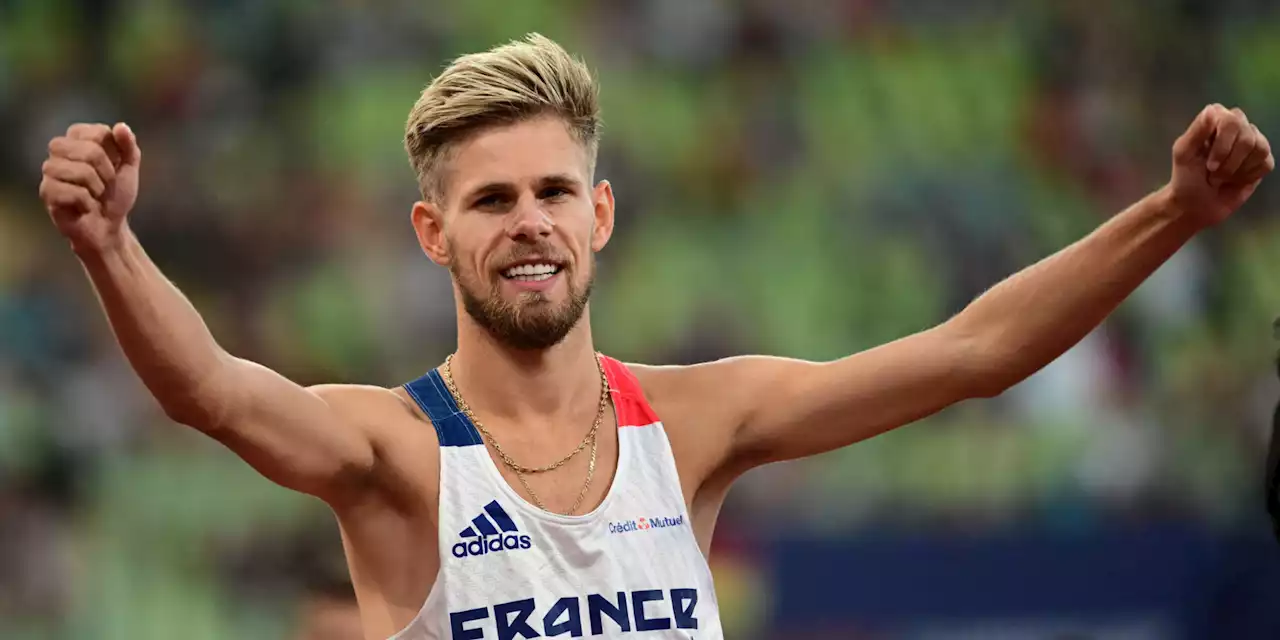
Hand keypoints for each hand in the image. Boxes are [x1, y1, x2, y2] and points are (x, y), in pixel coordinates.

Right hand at [39, 122, 141, 253]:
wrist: (109, 227)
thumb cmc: (115, 195)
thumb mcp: (129, 169)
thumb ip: (128, 146)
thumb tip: (121, 126)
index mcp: (78, 139)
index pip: (97, 132)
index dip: (113, 153)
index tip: (114, 167)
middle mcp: (60, 151)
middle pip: (88, 150)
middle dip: (106, 171)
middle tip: (105, 184)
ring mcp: (50, 171)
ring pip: (80, 171)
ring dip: (97, 188)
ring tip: (94, 195)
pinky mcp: (46, 192)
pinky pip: (73, 192)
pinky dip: (87, 202)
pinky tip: (84, 207)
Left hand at [1168, 104, 1272, 226]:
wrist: (1196, 205)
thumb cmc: (1186, 177)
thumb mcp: (1184, 153)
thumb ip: (1197, 130)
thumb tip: (1212, 110)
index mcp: (1215, 118)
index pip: (1231, 121)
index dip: (1222, 146)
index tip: (1209, 165)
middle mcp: (1237, 124)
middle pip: (1247, 137)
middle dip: (1229, 162)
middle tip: (1213, 173)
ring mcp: (1252, 140)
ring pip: (1260, 149)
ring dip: (1237, 170)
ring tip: (1221, 177)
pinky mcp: (1262, 158)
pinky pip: (1265, 163)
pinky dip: (1248, 176)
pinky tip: (1235, 180)